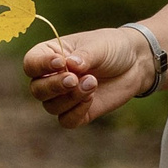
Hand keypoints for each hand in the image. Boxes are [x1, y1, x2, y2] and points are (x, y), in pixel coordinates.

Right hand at [24, 26, 154, 127]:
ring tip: (92, 82)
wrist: (135, 63)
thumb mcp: (99, 46)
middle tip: (74, 79)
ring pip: (51, 107)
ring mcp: (64, 96)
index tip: (61, 63)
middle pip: (37, 90)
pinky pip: (66, 120)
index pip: (31, 64)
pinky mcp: (79, 112)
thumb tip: (69, 65)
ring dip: (70, 97)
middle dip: (54, 86)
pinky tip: (91, 98)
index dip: (41, 66)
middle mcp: (52, 77)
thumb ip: (84, 56)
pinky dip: (76, 112)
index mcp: (50, 55)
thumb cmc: (112, 47)